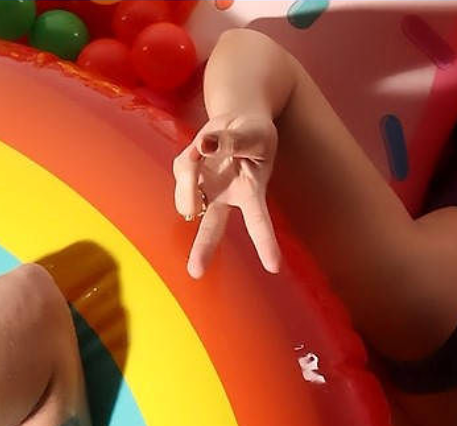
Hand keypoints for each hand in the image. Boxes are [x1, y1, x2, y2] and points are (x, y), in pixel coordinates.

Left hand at [172, 115, 281, 278]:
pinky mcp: (190, 177)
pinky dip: (189, 157)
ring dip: (191, 172)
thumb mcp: (252, 132)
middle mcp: (227, 199)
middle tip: (196, 273)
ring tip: (207, 145)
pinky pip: (181, 169)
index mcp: (252, 192)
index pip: (259, 220)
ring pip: (188, 195)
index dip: (266, 242)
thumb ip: (230, 141)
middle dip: (204, 247)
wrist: (240, 121)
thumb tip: (202, 147)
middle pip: (214, 227)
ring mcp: (207, 191)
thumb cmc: (254, 133)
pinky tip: (201, 150)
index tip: (274, 267)